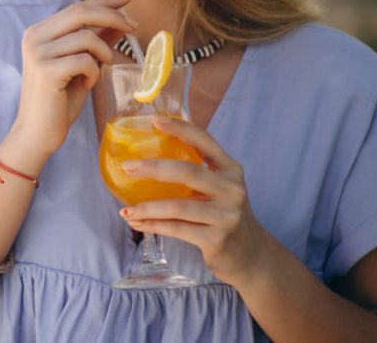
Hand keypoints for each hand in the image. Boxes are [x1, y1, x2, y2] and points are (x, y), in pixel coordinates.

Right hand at [10, 0, 135, 160]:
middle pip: (81, 12)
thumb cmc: (59, 99)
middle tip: (134, 27)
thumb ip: (97, 40)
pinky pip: (85, 61)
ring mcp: (38, 53)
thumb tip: (120, 19)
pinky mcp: (47, 71)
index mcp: (39, 32)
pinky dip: (94, 72)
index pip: (76, 7)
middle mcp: (34, 37)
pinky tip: (86, 84)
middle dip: (113, 16)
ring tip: (98, 70)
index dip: (105, 0)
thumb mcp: (81, 64)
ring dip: (103, 54)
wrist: (38, 132)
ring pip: (87, 38)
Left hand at [120, 117, 272, 285]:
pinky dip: (152, 225)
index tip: (155, 121)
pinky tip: (135, 222)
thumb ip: (197, 172)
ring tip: (125, 209)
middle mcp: (232, 190)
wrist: (251, 255)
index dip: (181, 129)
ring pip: (178, 207)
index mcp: (231, 170)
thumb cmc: (224, 214)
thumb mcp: (220, 188)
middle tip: (127, 167)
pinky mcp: (217, 240)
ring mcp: (226, 216)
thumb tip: (147, 156)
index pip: (205, 142)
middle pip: (188, 172)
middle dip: (153, 168)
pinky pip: (176, 229)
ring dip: (147, 207)